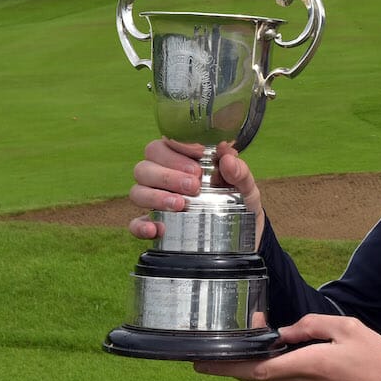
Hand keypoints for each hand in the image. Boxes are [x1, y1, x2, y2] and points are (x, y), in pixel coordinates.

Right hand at [127, 138, 264, 249]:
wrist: (245, 235)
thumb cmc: (239, 201)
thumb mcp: (245, 186)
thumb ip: (240, 171)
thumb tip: (228, 157)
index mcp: (183, 161)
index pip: (163, 146)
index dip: (175, 150)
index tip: (198, 160)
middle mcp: (164, 179)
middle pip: (144, 167)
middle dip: (167, 174)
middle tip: (194, 185)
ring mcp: (157, 203)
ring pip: (137, 192)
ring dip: (155, 196)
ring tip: (180, 204)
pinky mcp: (156, 226)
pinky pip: (135, 224)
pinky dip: (141, 226)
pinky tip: (157, 228)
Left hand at [194, 314, 380, 380]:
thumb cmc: (379, 361)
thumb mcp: (349, 329)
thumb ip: (313, 325)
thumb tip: (287, 331)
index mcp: (307, 367)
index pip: (254, 369)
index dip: (224, 365)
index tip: (199, 361)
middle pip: (256, 376)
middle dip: (234, 362)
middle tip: (214, 349)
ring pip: (272, 380)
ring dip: (258, 364)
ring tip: (257, 340)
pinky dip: (277, 369)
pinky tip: (284, 354)